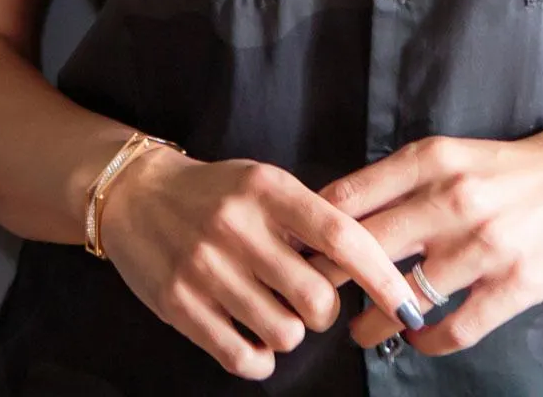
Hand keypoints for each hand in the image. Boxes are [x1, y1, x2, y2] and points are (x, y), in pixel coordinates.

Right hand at [97, 146, 428, 381]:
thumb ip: (306, 216)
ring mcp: (206, 268)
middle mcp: (238, 228)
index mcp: (268, 190)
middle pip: (314, 298)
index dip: (379, 274)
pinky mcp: (180, 305)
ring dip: (290, 333)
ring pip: (283, 333)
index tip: (406, 301)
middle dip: (323, 311)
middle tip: (309, 301)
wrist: (136, 194)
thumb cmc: (215, 192)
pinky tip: (255, 341)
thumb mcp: (262, 183)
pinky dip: (260, 360)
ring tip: (274, 312)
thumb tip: (364, 260)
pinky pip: (242, 356)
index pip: (339, 235)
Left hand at [305, 119, 542, 356]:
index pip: (349, 199)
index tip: (294, 253)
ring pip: (404, 296)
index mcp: (432, 159)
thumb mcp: (455, 153)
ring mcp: (485, 244)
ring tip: (360, 332)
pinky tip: (418, 341)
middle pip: (365, 250)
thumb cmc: (517, 166)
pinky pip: (456, 327)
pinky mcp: (516, 283)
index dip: (312, 232)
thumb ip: (404, 180)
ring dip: (373, 322)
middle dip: (330, 281)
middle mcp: (452, 198)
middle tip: (312, 300)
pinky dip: (428, 342)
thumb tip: (341, 212)